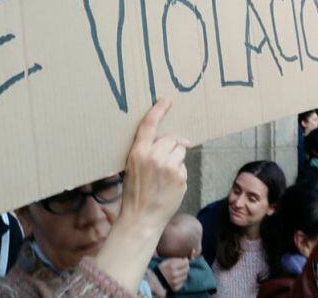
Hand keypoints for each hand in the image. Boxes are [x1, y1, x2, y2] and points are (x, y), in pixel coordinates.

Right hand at [118, 97, 188, 227]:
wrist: (141, 218)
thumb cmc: (135, 193)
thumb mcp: (134, 168)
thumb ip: (149, 152)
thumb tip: (178, 141)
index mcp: (138, 152)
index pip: (149, 125)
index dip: (158, 110)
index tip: (167, 99)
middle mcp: (154, 156)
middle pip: (171, 138)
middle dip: (172, 145)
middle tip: (165, 161)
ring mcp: (169, 166)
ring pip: (181, 151)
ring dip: (177, 158)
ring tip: (165, 176)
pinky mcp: (180, 177)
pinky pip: (183, 167)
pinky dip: (179, 173)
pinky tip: (169, 186)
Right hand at [157, 257, 189, 291]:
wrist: (156, 280)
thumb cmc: (163, 269)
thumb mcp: (168, 261)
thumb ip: (177, 259)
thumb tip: (186, 260)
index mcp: (172, 267)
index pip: (185, 263)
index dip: (186, 261)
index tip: (185, 260)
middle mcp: (174, 275)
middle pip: (187, 270)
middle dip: (186, 267)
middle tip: (183, 266)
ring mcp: (175, 282)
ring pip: (185, 276)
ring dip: (183, 273)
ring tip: (179, 272)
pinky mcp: (175, 288)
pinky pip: (182, 282)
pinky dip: (181, 280)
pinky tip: (177, 278)